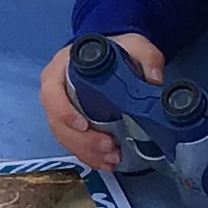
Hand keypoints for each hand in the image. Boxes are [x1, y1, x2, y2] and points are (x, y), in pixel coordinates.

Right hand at [41, 33, 160, 169]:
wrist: (111, 55)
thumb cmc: (114, 48)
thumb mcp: (133, 44)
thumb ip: (146, 57)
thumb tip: (155, 80)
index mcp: (61, 70)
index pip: (51, 93)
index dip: (64, 112)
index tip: (84, 125)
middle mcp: (55, 92)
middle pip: (58, 123)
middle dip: (83, 141)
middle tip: (109, 148)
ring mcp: (61, 110)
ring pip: (65, 138)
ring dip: (87, 153)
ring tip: (112, 159)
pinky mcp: (71, 124)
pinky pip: (74, 144)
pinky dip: (89, 156)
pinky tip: (107, 163)